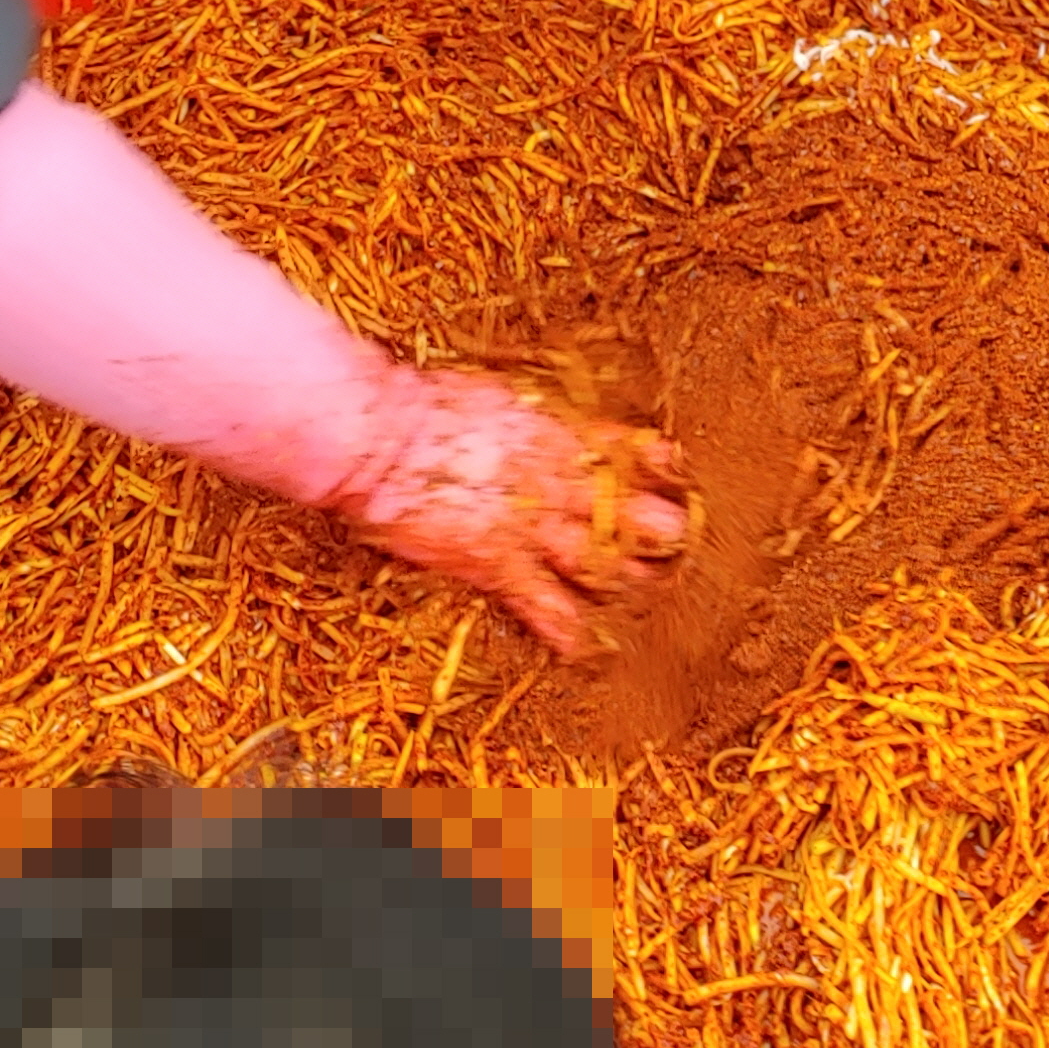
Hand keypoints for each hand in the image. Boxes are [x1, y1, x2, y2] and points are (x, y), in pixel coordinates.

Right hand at [333, 369, 689, 658]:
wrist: (374, 436)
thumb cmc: (420, 407)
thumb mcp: (492, 397)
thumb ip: (528, 415)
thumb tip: (542, 422)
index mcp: (557, 435)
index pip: (630, 452)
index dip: (659, 469)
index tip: (674, 477)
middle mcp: (557, 482)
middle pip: (633, 517)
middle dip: (661, 536)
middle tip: (675, 548)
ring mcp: (531, 528)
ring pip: (605, 566)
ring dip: (632, 585)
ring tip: (649, 597)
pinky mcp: (498, 565)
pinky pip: (549, 608)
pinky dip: (573, 634)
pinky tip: (590, 650)